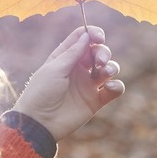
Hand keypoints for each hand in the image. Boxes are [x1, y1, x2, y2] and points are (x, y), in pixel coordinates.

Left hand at [12, 26, 123, 141]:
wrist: (39, 123)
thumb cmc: (41, 93)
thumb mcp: (55, 69)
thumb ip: (73, 53)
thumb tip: (87, 35)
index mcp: (65, 57)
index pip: (83, 39)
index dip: (93, 34)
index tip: (99, 37)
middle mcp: (78, 69)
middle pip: (99, 52)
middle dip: (103, 53)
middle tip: (100, 62)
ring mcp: (88, 85)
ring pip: (109, 69)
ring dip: (111, 67)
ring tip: (104, 73)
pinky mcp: (96, 101)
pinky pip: (114, 89)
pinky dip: (116, 86)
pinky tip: (109, 87)